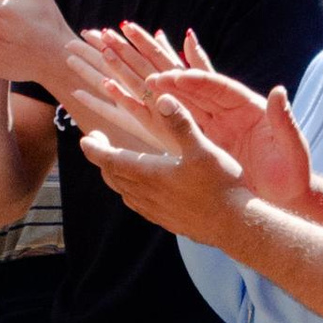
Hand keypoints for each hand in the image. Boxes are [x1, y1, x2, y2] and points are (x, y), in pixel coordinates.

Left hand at [54, 60, 256, 248]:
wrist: (236, 226)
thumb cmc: (221, 186)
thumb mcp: (202, 149)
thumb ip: (180, 123)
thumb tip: (162, 97)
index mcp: (149, 174)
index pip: (109, 160)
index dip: (94, 148)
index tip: (86, 138)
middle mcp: (146, 195)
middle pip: (112, 176)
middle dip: (102, 158)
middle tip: (99, 142)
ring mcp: (155, 211)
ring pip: (124, 192)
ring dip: (116, 175)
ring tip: (118, 161)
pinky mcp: (166, 221)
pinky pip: (138, 204)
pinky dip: (131, 191)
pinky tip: (143, 187)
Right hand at [123, 30, 315, 210]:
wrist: (287, 195)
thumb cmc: (292, 173)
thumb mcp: (292, 146)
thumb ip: (284, 119)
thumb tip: (278, 92)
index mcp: (244, 104)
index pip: (214, 85)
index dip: (193, 79)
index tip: (170, 78)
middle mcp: (223, 108)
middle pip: (187, 79)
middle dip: (161, 65)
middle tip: (131, 48)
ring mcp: (209, 122)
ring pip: (172, 95)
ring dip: (145, 77)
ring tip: (114, 55)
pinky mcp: (199, 139)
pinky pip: (166, 120)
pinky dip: (144, 105)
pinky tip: (118, 90)